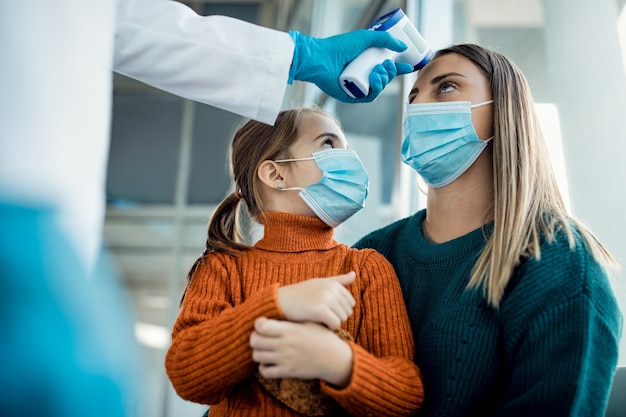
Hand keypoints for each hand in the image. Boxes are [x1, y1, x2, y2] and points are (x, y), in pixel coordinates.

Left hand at [250, 318, 352, 386]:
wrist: (334, 358)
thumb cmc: (321, 337)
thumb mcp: (309, 322)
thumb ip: (293, 317)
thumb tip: (279, 307)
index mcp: (289, 329)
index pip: (262, 326)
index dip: (258, 324)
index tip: (263, 324)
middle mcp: (285, 344)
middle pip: (255, 340)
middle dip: (255, 337)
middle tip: (261, 336)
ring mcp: (285, 359)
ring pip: (257, 356)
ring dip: (258, 352)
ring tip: (265, 349)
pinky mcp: (287, 371)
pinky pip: (265, 372)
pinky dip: (263, 367)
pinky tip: (269, 361)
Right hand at [276, 272, 355, 329]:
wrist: (281, 301)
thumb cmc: (301, 294)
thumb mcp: (320, 283)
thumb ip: (338, 280)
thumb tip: (354, 274)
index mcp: (333, 283)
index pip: (351, 302)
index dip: (341, 310)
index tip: (328, 310)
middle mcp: (331, 289)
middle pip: (348, 311)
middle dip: (338, 316)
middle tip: (324, 317)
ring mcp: (326, 299)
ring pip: (343, 318)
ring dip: (333, 322)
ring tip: (320, 319)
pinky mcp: (320, 310)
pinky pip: (335, 324)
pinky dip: (329, 327)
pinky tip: (319, 324)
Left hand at [289, 30, 412, 102]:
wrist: (322, 59)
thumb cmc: (340, 47)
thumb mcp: (365, 37)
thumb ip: (385, 39)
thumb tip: (403, 46)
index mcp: (366, 62)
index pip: (386, 67)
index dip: (398, 67)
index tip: (408, 66)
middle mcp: (363, 74)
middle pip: (385, 78)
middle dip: (391, 72)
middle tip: (386, 65)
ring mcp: (358, 85)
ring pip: (379, 88)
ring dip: (384, 80)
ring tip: (377, 72)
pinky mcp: (352, 96)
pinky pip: (369, 96)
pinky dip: (376, 89)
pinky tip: (374, 80)